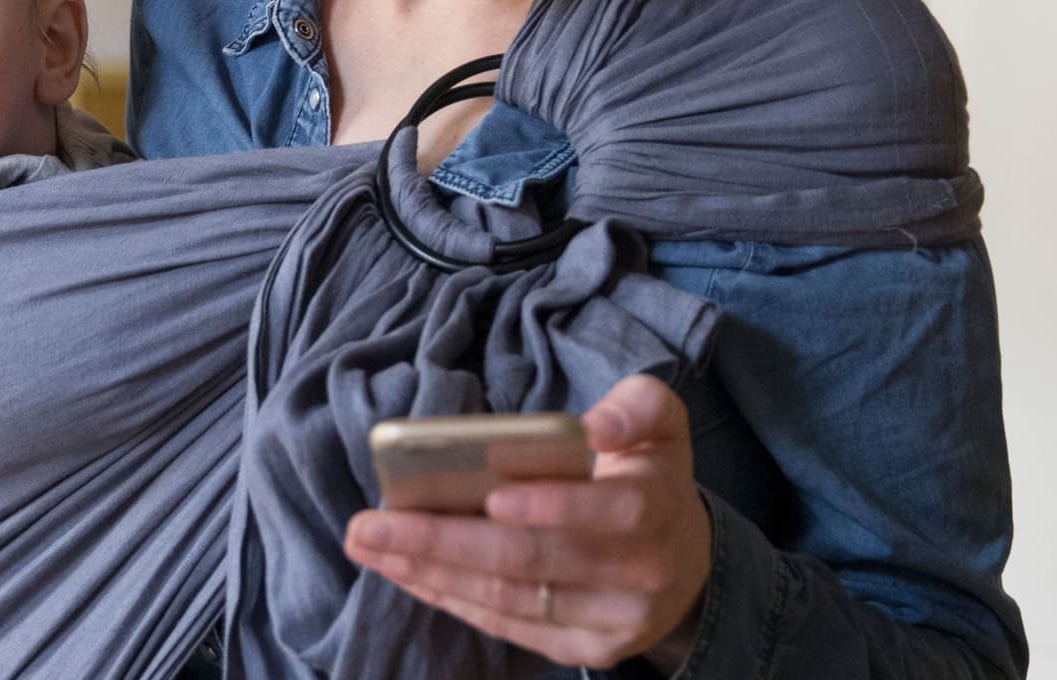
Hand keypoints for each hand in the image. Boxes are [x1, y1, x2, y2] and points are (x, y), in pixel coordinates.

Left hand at [344, 375, 711, 671]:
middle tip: (370, 523)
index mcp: (658, 507)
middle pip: (532, 561)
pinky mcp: (586, 649)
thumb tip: (595, 426)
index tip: (490, 496)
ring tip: (369, 545)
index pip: (609, 510)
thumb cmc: (651, 475)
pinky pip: (508, 624)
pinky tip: (406, 573)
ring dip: (429, 572)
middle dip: (443, 541)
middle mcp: (640, 574)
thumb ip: (636, 407)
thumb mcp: (660, 424)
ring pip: (509, 598)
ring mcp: (612, 621)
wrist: (687, 562)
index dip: (551, 505)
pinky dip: (450, 598)